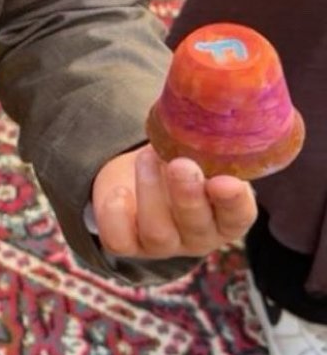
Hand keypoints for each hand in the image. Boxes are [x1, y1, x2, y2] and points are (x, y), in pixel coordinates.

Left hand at [92, 145, 256, 258]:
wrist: (144, 169)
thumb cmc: (181, 155)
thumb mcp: (198, 147)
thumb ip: (208, 140)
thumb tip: (210, 111)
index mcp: (225, 215)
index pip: (238, 216)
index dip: (234, 202)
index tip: (226, 181)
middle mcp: (198, 235)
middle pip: (196, 228)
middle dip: (188, 196)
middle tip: (181, 165)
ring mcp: (163, 243)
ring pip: (157, 233)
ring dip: (150, 191)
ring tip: (146, 158)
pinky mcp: (129, 243)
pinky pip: (120, 241)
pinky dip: (116, 214)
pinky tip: (119, 190)